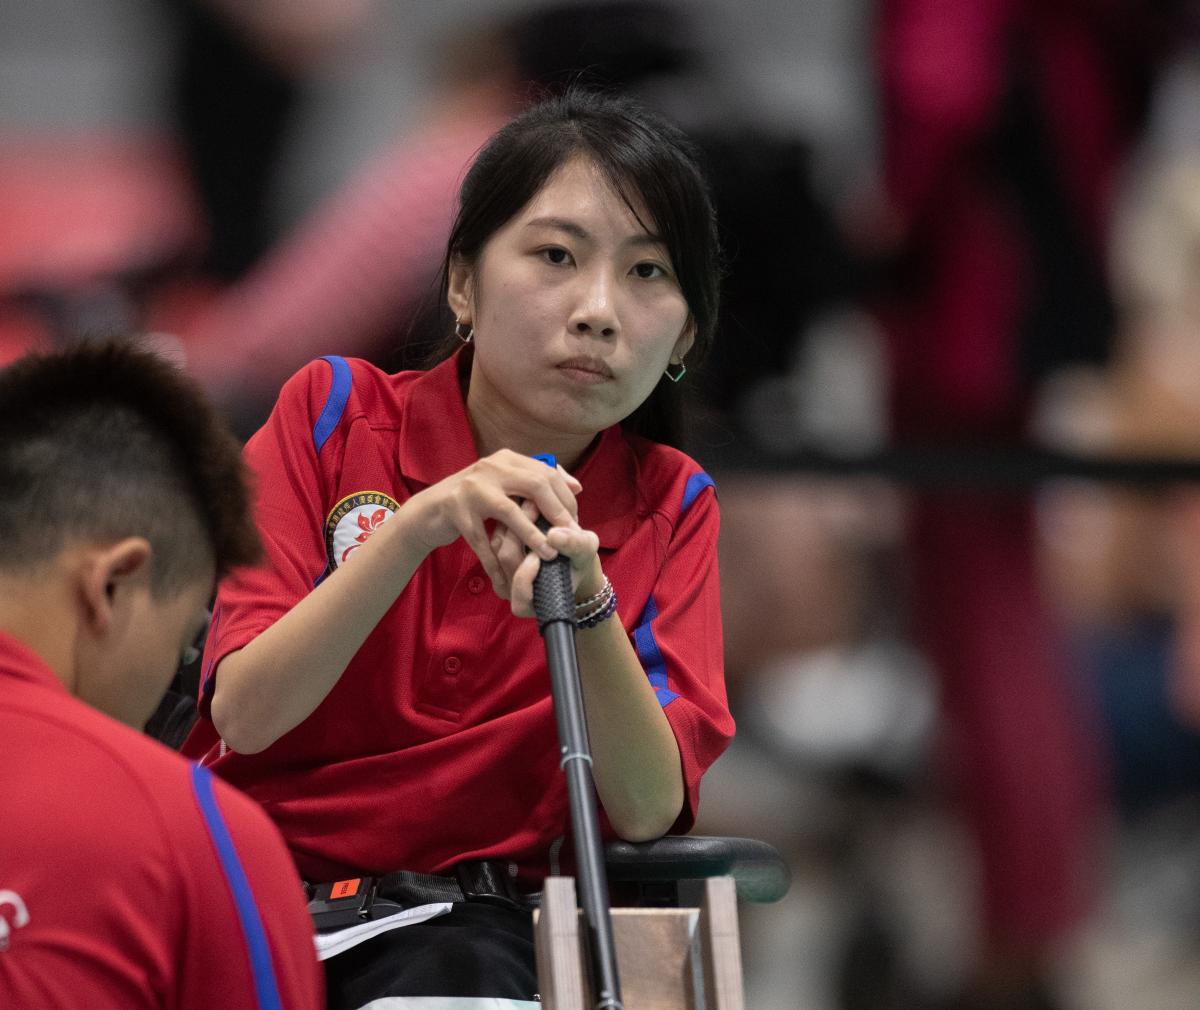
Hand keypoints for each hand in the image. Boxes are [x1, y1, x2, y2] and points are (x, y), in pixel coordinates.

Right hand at [404, 450, 580, 589]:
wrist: (430, 510)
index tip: (576, 520)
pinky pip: (482, 540)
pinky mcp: (456, 512)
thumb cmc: (476, 499)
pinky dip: (496, 561)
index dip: (565, 497)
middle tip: (571, 535)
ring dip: (533, 536)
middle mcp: (490, 468)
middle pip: (534, 484)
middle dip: (557, 512)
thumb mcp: (506, 483)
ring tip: (550, 555)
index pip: (545, 472)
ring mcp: (471, 489)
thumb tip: (577, 486)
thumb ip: (537, 482)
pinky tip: (508, 578)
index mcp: (506, 459)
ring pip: (510, 512)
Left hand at [493, 499, 602, 617]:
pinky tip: (527, 498)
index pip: (519, 590)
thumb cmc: (581, 560)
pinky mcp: (497, 547)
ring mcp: (499, 568)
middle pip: (505, 557)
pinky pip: (497, 531)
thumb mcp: (585, 552)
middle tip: (538, 506)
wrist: (572, 555)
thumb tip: (554, 535)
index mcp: (527, 602)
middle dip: (523, 529)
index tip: (549, 541)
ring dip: (516, 518)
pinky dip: (512, 514)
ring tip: (534, 498)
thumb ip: (574, 547)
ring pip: (498, 542)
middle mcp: (508, 588)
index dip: (529, 569)